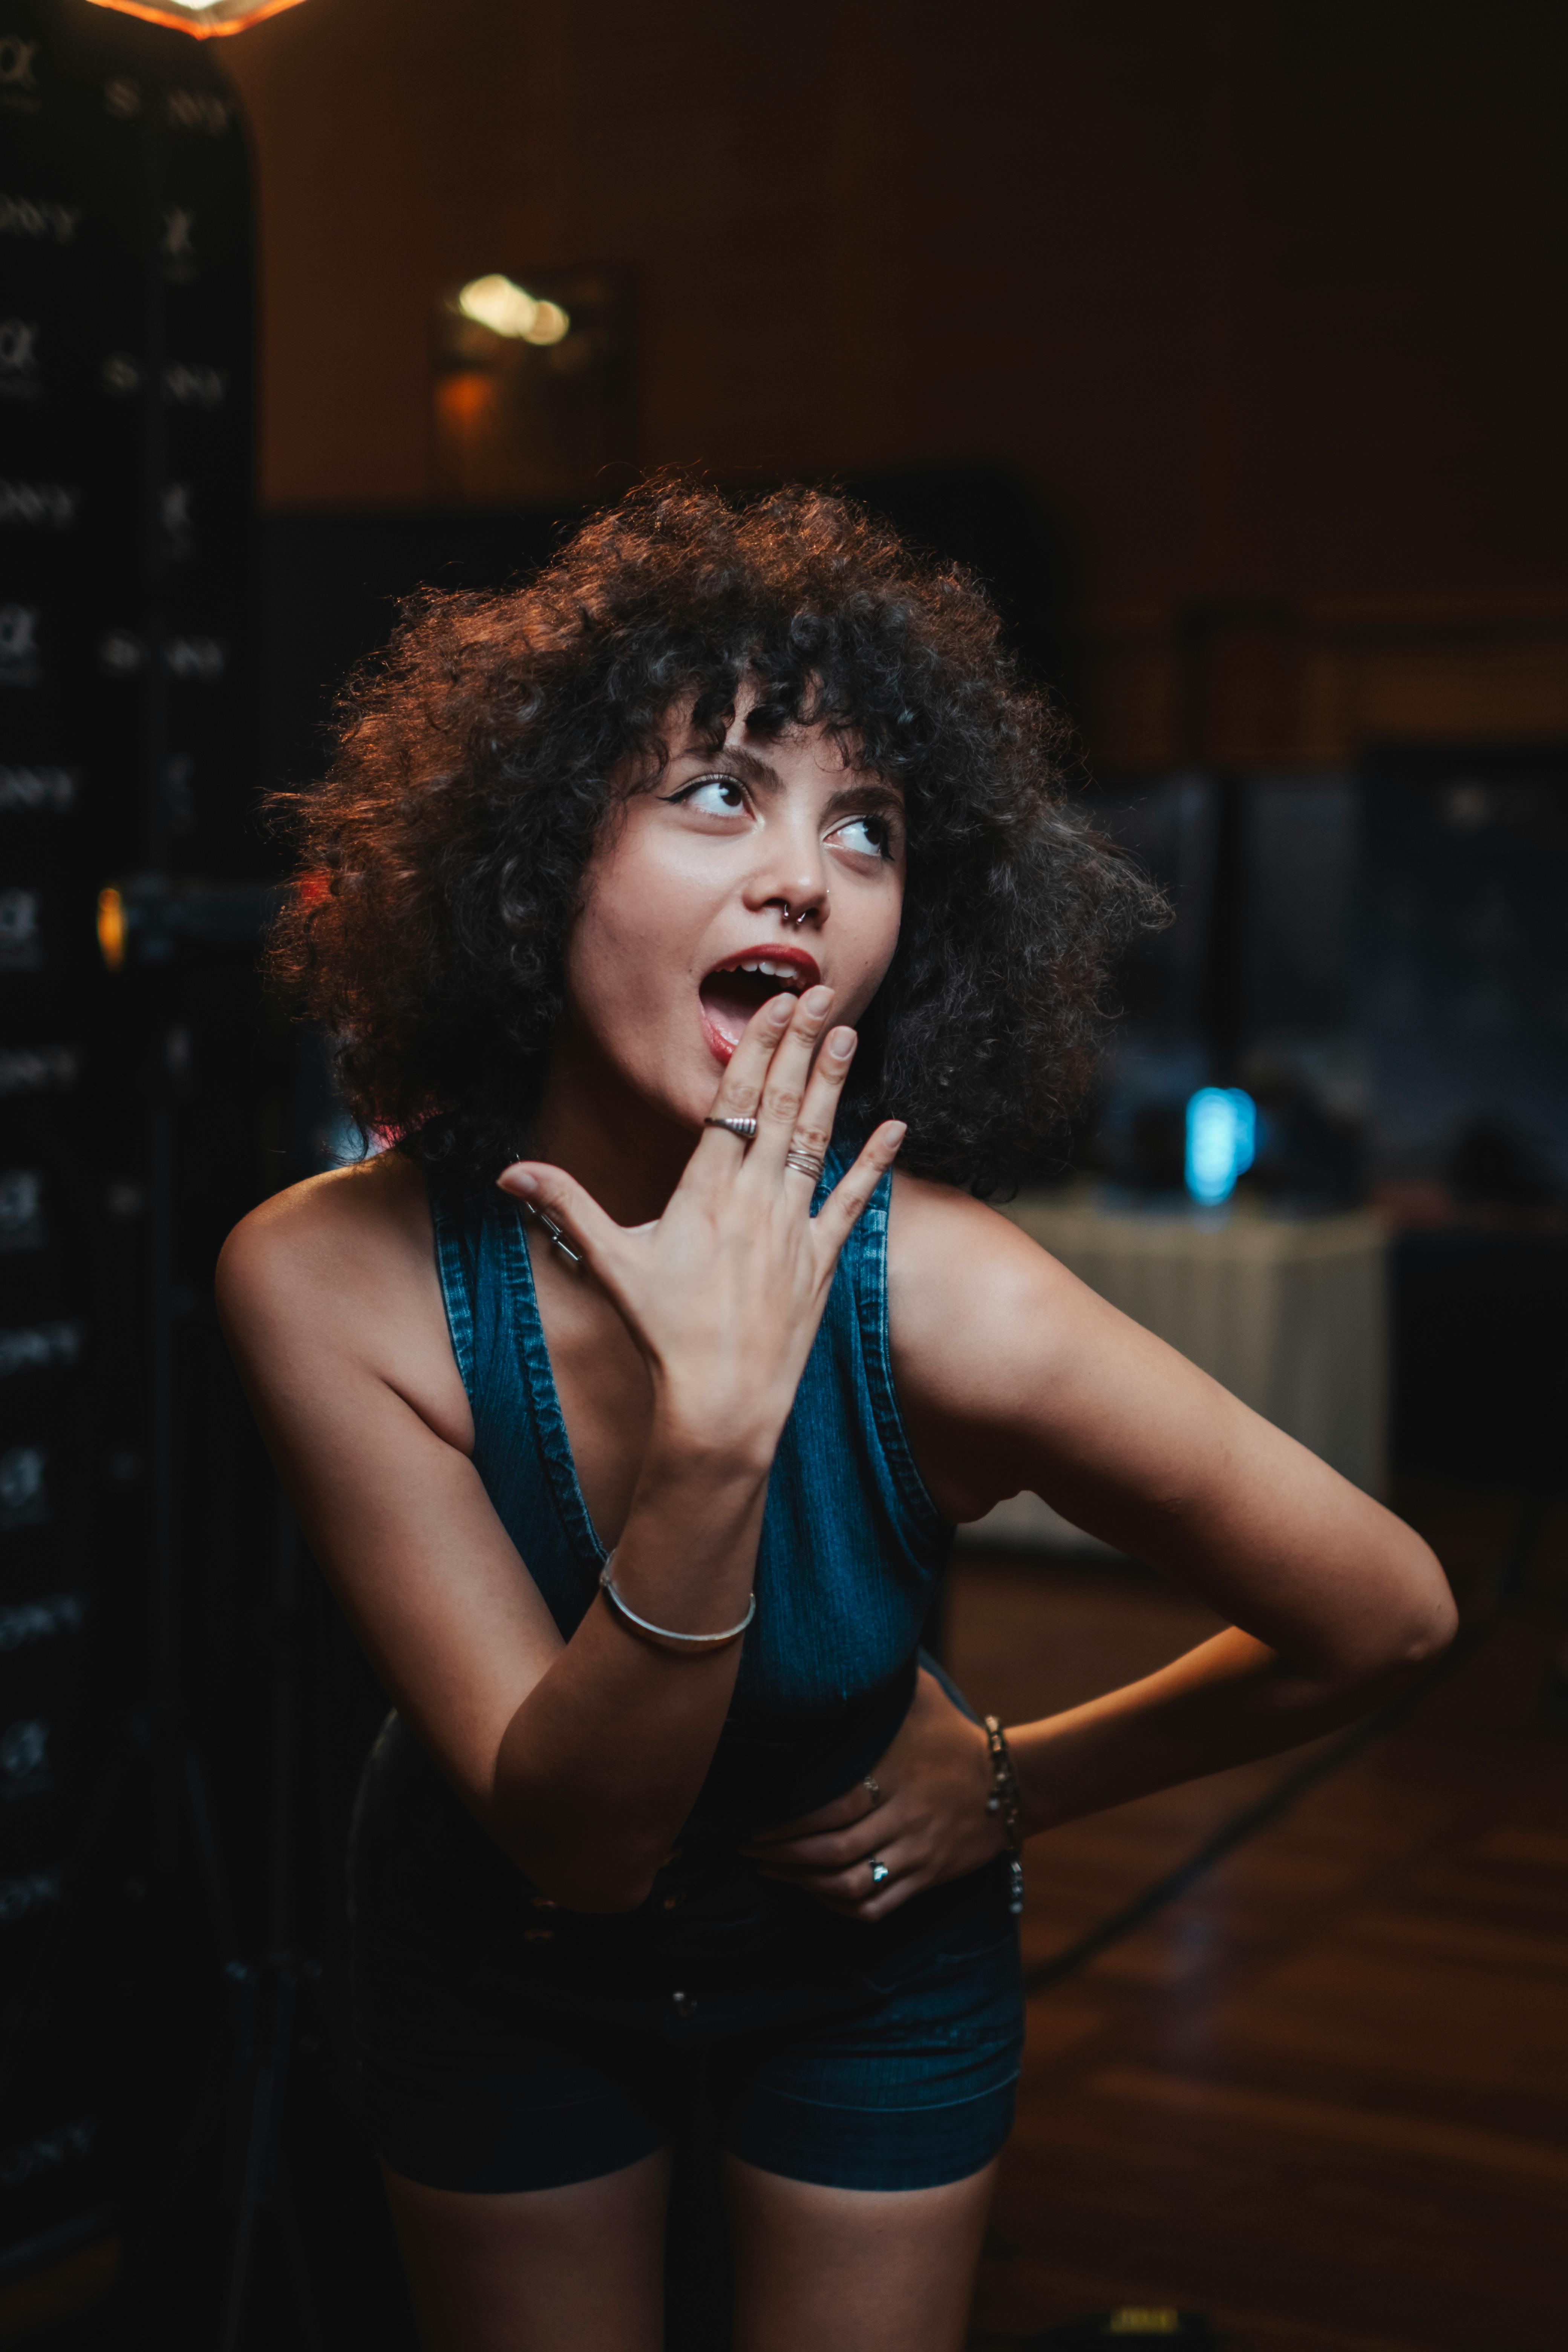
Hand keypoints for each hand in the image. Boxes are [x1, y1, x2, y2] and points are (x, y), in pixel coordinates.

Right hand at [498, 987, 904, 1468]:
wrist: (721, 1399)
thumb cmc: (663, 1332)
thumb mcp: (609, 1263)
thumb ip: (565, 1207)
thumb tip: (508, 1174)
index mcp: (704, 1191)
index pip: (732, 1103)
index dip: (754, 1050)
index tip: (772, 1008)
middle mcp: (754, 1199)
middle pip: (779, 1107)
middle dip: (798, 1046)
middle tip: (818, 996)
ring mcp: (792, 1227)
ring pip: (816, 1140)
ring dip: (832, 1086)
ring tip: (846, 1036)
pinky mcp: (822, 1260)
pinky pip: (852, 1200)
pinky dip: (874, 1163)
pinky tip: (897, 1128)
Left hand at [741, 1666, 1003, 1921]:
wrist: (1010, 1782)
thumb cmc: (952, 1732)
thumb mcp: (919, 1696)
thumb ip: (881, 1680)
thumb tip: (839, 1644)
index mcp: (894, 1774)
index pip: (832, 1806)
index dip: (788, 1819)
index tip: (753, 1817)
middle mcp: (902, 1817)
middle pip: (833, 1851)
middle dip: (782, 1855)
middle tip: (746, 1848)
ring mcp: (915, 1852)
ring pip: (851, 1885)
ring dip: (803, 1885)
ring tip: (770, 1872)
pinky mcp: (926, 1877)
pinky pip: (878, 1907)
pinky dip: (841, 1908)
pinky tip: (815, 1895)